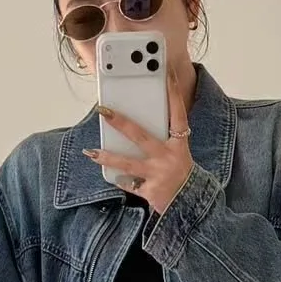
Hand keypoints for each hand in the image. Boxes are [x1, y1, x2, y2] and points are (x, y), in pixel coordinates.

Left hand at [83, 67, 193, 215]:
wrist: (189, 206)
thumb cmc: (180, 176)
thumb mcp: (178, 155)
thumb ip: (162, 141)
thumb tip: (134, 127)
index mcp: (179, 146)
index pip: (178, 116)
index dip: (173, 96)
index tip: (166, 75)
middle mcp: (168, 158)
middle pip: (141, 136)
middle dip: (121, 122)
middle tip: (103, 110)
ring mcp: (158, 175)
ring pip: (128, 164)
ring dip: (108, 157)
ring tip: (91, 152)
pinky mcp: (150, 191)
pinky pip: (129, 184)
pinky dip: (121, 180)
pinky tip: (111, 175)